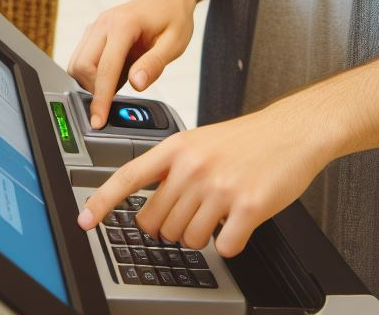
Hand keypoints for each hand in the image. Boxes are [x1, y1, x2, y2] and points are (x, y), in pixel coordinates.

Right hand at [67, 0, 195, 129]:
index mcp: (123, 25)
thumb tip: (136, 84)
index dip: (100, 99)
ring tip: (121, 80)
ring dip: (91, 81)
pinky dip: (93, 73)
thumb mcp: (175, 42)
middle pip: (82, 67)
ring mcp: (96, 26)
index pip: (105, 69)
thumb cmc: (174, 16)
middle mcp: (104, 23)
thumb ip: (154, 64)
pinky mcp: (94, 32)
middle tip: (117, 98)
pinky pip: (82, 58)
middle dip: (94, 89)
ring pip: (77, 63)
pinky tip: (116, 72)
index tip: (98, 121)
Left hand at [76, 106, 329, 256]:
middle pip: (157, 223)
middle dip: (172, 226)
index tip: (84, 221)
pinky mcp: (248, 207)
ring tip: (220, 211)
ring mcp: (221, 188)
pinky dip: (231, 242)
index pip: (129, 176)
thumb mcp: (202, 141)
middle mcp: (195, 167)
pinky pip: (223, 248)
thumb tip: (149, 205)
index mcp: (180, 148)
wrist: (294, 131)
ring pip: (187, 239)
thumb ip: (174, 167)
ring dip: (202, 235)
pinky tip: (240, 222)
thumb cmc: (249, 138)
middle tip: (195, 211)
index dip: (103, 201)